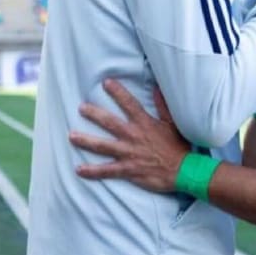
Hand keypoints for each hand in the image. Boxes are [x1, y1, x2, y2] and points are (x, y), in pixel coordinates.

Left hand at [69, 79, 188, 192]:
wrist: (184, 171)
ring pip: (103, 146)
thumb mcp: (173, 123)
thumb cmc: (178, 146)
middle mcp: (134, 136)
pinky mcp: (128, 169)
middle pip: (110, 123)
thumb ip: (163, 105)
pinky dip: (92, 171)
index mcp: (145, 123)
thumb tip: (157, 87)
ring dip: (86, 141)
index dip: (117, 92)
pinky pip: (107, 171)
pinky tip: (78, 170)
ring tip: (71, 136)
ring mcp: (129, 153)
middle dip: (94, 114)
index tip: (105, 82)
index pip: (129, 104)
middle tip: (81, 108)